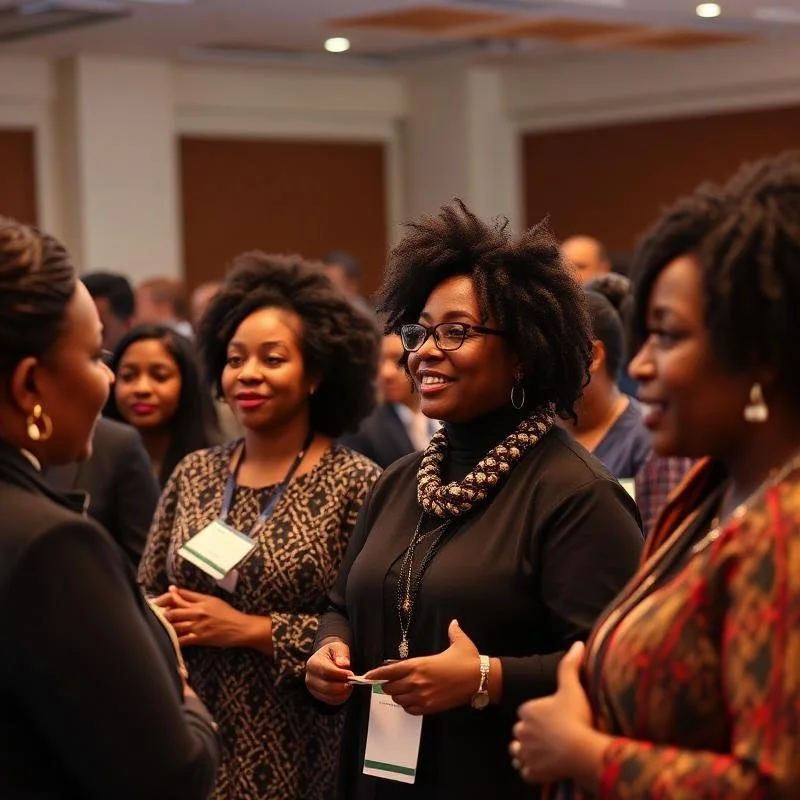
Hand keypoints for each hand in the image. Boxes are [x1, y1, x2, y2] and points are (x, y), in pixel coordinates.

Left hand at [162, 586, 253, 647]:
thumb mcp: (211, 600)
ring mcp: (198, 626)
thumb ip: (192, 596)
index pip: (178, 596)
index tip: (156, 601)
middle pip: (173, 611)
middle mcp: (198, 612)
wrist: (240, 627)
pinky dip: (173, 639)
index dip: (165, 598)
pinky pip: (182, 640)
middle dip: (160, 613)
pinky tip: (166, 639)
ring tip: (157, 626)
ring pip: (175, 625)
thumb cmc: (227, 613)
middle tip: (153, 615)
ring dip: (164, 626)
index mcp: (201, 601)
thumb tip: (173, 589)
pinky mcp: (199, 639)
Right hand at [305, 639, 353, 705]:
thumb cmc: (333, 653)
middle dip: (342, 686)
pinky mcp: (319, 696)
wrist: (327, 659)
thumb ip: (341, 654)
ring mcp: (313, 689)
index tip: (350, 674)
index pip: (326, 672)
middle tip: (353, 682)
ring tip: (350, 684)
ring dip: (343, 693)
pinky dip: (341, 698)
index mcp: (313, 663)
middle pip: (327, 687)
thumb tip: (344, 664)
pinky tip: (346, 690)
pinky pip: (331, 701)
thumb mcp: (338, 647)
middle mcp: (310, 678)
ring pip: (329, 696)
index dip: (339, 674)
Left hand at [364, 620, 479, 715]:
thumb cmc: (468, 660)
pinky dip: (408, 706)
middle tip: (390, 682)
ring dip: (398, 696)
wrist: (480, 679)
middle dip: (387, 685)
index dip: (376, 673)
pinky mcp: (431, 708)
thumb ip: (452, 631)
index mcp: (419, 664)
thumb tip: (453, 623)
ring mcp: (423, 696)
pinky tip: (412, 701)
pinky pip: (411, 710)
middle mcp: (417, 681)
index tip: (367, 675)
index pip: (389, 670)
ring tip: (402, 691)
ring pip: (399, 700)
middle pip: (390, 687)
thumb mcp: (459, 642)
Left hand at [510, 642, 595, 784]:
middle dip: (530, 733)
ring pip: (519, 751)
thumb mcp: (572, 687)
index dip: (537, 715)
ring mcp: (526, 752)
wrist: (581, 750)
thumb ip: (571, 665)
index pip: (526, 712)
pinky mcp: (532, 771)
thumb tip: (577, 644)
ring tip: (543, 751)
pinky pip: (525, 771)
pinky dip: (531, 769)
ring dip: (526, 751)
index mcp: (527, 710)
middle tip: (549, 735)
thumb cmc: (576, 717)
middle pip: (521, 730)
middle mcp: (521, 730)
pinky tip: (543, 767)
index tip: (550, 718)